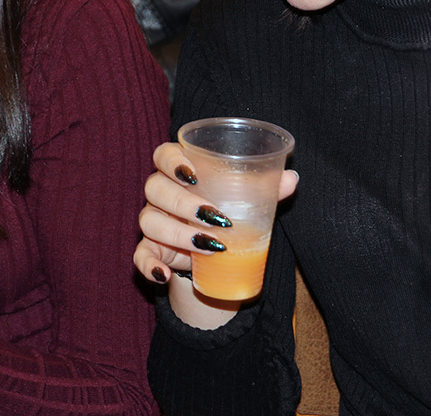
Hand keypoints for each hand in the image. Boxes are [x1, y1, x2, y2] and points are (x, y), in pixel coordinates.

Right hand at [133, 142, 297, 326]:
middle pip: (154, 187)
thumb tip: (291, 178)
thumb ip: (265, 187)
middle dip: (182, 202)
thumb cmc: (226, 211)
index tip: (194, 175)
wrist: (214, 249)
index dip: (171, 162)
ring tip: (209, 246)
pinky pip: (139, 256)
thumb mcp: (246, 199)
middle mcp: (160, 193)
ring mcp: (153, 221)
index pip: (162, 155)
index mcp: (179, 171)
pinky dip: (148, 266)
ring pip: (149, 221)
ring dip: (177, 234)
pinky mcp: (151, 250)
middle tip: (214, 217)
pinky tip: (163, 274)